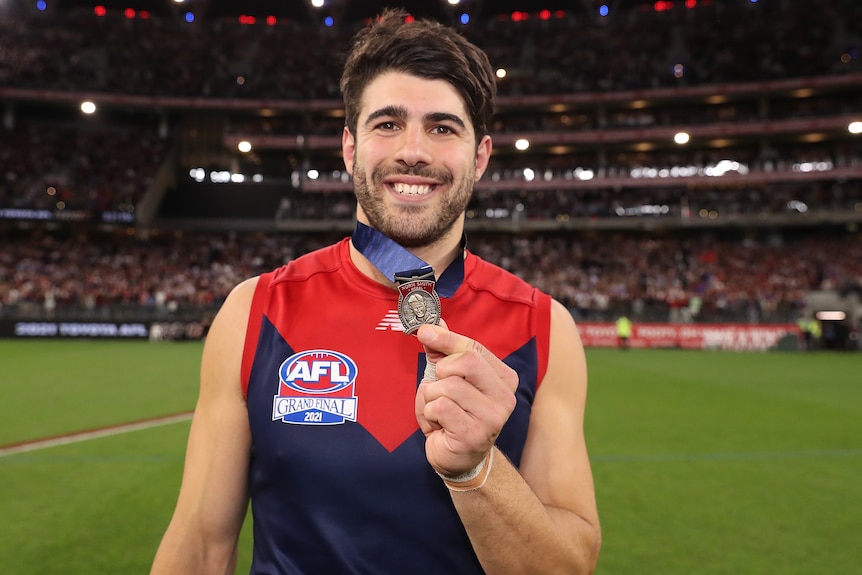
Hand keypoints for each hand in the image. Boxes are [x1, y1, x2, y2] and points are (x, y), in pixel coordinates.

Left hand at [414, 319, 518, 476]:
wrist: (458, 459)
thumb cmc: (453, 416)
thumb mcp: (447, 379)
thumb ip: (443, 353)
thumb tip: (433, 325)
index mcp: (504, 378)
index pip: (474, 349)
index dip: (446, 338)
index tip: (424, 331)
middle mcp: (505, 397)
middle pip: (466, 362)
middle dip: (440, 371)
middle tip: (437, 386)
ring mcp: (493, 418)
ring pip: (448, 386)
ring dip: (432, 396)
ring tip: (437, 410)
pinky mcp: (474, 434)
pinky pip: (440, 407)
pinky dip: (429, 412)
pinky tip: (437, 424)